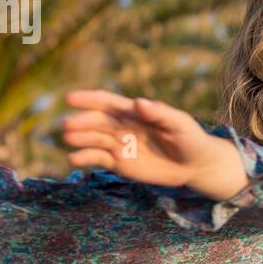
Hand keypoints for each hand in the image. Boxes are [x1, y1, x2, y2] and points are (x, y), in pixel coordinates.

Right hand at [61, 89, 217, 187]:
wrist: (195, 164)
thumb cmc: (190, 138)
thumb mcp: (179, 124)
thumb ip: (160, 113)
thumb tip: (138, 102)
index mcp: (134, 112)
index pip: (108, 102)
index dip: (89, 99)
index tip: (70, 98)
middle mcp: (122, 126)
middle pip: (97, 122)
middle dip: (82, 122)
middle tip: (67, 125)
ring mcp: (119, 145)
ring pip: (94, 139)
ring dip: (80, 138)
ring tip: (68, 139)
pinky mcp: (119, 164)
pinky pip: (99, 159)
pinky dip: (85, 158)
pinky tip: (74, 159)